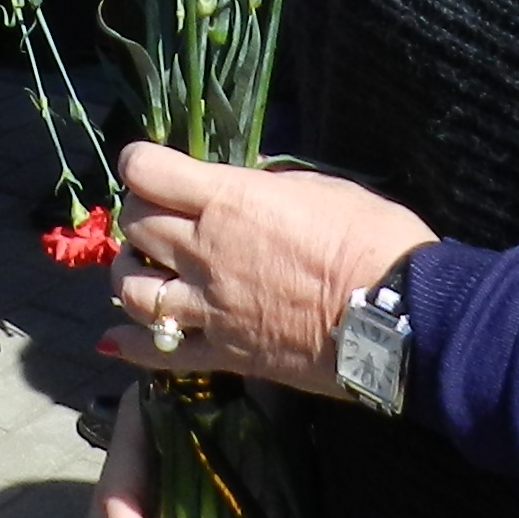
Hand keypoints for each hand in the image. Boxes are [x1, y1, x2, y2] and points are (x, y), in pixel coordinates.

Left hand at [102, 143, 434, 398]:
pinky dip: (132, 344)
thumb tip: (244, 183)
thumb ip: (267, 184)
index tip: (148, 167)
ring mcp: (211, 307)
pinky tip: (118, 338)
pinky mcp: (224, 353)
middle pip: (136, 227)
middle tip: (157, 218)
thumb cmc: (373, 239)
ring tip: (144, 271)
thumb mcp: (320, 187)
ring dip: (130, 275)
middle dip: (138, 216)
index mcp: (229, 200)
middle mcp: (206, 251)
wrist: (400, 316)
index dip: (139, 163)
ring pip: (133, 290)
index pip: (147, 171)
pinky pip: (160, 352)